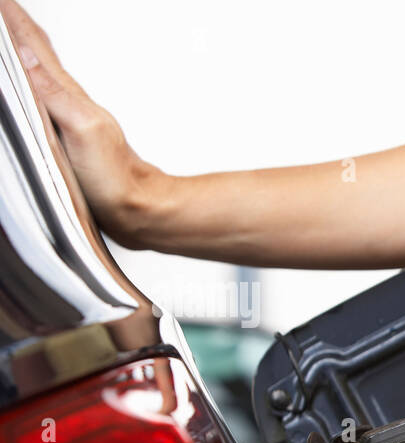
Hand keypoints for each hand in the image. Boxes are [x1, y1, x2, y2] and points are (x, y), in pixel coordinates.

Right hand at [1, 0, 163, 245]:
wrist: (138, 207)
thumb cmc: (114, 177)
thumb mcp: (82, 129)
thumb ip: (53, 92)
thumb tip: (23, 57)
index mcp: (64, 94)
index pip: (33, 45)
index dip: (14, 21)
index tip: (2, 2)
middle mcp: (66, 100)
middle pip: (35, 51)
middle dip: (14, 24)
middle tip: (3, 6)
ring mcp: (67, 116)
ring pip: (38, 70)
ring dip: (21, 45)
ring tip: (9, 27)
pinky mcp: (68, 135)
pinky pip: (41, 95)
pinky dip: (29, 77)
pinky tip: (29, 79)